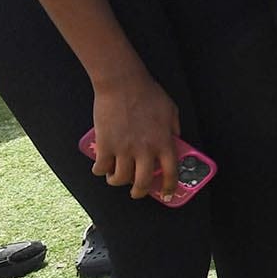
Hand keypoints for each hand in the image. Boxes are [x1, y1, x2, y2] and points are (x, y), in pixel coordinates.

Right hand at [90, 71, 182, 200]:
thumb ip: (174, 129)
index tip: (167, 194)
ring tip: (116, 178)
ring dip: (117, 181)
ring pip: (119, 178)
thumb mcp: (171, 111)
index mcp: (164, 142)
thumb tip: (175, 142)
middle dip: (139, 192)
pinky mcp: (105, 145)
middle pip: (142, 182)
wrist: (122, 84)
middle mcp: (145, 150)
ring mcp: (123, 148)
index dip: (169, 187)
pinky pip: (101, 168)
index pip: (170, 172)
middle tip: (136, 192)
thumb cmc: (148, 94)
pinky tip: (101, 168)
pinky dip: (100, 171)